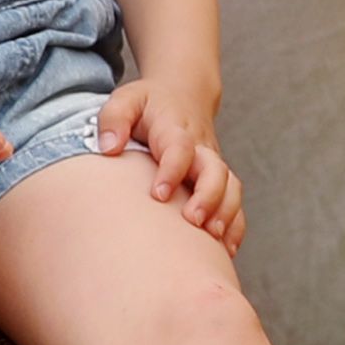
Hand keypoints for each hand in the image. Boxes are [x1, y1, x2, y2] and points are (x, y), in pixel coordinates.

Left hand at [94, 79, 241, 246]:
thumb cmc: (149, 104)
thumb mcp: (126, 99)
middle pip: (215, 170)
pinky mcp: (219, 180)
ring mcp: (212, 164)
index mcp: (175, 128)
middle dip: (208, 196)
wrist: (183, 94)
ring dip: (226, 214)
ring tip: (212, 238)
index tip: (159, 194)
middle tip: (192, 220)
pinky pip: (235, 203)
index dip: (173, 170)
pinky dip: (235, 226)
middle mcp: (200, 148)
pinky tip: (226, 250)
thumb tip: (109, 148)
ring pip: (231, 188)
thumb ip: (114, 119)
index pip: (180, 147)